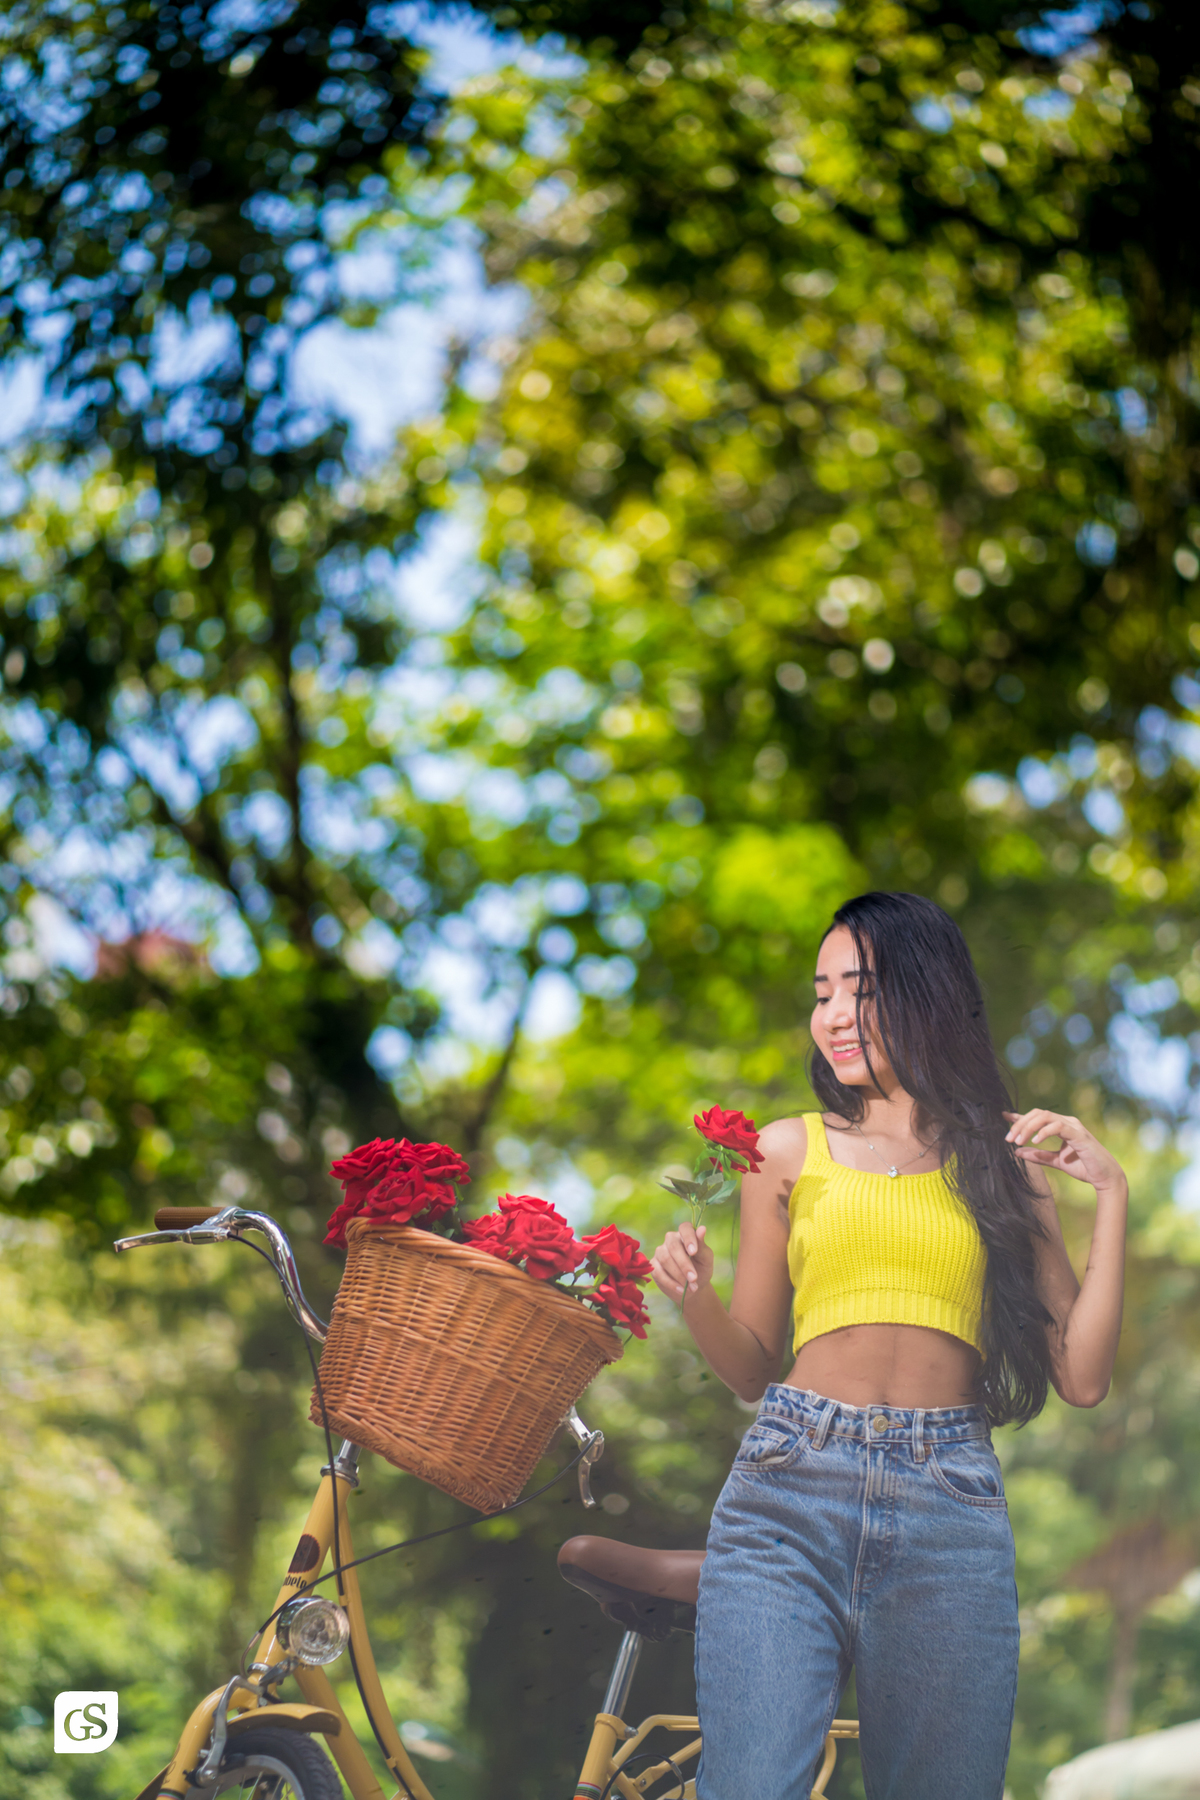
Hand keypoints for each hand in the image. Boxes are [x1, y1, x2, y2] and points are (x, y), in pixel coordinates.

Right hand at [649, 1222, 713, 1304]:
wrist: (693, 1287)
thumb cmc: (701, 1269)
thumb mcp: (705, 1259)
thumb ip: (702, 1245)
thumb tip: (702, 1228)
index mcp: (685, 1234)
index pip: (685, 1228)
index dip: (688, 1238)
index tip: (693, 1252)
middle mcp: (670, 1240)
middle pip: (673, 1246)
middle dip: (684, 1264)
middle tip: (694, 1278)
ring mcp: (660, 1252)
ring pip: (665, 1259)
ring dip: (679, 1275)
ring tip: (691, 1287)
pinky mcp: (654, 1265)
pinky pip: (658, 1272)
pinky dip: (671, 1283)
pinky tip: (681, 1290)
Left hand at [1003, 1110, 1126, 1193]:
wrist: (1104, 1178)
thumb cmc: (1083, 1167)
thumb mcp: (1055, 1162)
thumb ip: (1038, 1156)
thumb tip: (1017, 1152)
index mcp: (1061, 1126)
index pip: (1037, 1117)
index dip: (1019, 1116)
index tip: (1003, 1116)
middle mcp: (1067, 1122)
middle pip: (1037, 1113)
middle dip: (1020, 1124)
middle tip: (1009, 1139)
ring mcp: (1074, 1126)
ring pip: (1045, 1116)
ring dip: (1028, 1127)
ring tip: (1018, 1141)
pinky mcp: (1079, 1134)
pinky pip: (1058, 1126)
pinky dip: (1044, 1131)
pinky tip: (1034, 1141)